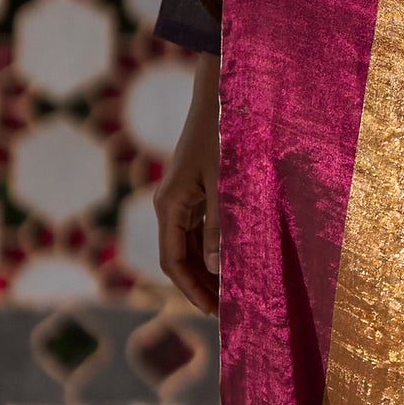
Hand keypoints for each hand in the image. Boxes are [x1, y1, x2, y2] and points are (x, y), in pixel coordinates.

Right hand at [157, 53, 221, 314]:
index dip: (192, 290)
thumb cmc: (223, 134)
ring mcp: (182, 196)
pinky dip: (214, 247)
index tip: (215, 313)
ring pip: (191, 245)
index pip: (174, 262)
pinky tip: (234, 258)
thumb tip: (215, 268)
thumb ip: (220, 226)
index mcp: (169, 205)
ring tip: (233, 290)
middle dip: (201, 284)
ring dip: (208, 268)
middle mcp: (170, 204)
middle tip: (227, 309)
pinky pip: (201, 228)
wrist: (220, 91)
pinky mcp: (196, 188)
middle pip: (180, 257)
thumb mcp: (225, 183)